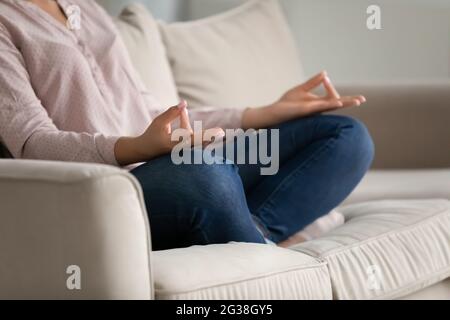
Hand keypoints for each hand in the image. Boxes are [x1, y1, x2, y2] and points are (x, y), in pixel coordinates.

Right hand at [115, 101, 223, 165]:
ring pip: (199, 144)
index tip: (217, 132)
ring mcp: (184, 152)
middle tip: (222, 132)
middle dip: (210, 137)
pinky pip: (196, 144)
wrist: (145, 151)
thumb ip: (172, 112)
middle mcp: (181, 150)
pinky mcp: (186, 152)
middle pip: (199, 144)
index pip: (192, 139)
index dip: (206, 135)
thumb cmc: (151, 135)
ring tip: (221, 132)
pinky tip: (212, 132)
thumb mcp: (160, 122)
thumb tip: (184, 103)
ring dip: (209, 138)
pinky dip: (203, 137)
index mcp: (174, 144)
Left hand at [242, 71, 365, 128]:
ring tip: (357, 101)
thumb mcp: (301, 89)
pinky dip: (330, 103)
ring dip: (344, 103)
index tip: (326, 78)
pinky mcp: (307, 110)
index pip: (332, 96)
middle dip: (350, 101)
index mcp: (318, 103)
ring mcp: (314, 110)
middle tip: (363, 99)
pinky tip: (338, 102)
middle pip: (338, 104)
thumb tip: (325, 73)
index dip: (331, 86)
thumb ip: (313, 82)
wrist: (275, 112)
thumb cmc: (287, 103)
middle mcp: (318, 108)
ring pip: (332, 106)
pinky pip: (321, 106)